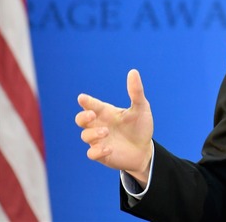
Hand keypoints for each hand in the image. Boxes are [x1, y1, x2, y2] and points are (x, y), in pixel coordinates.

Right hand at [75, 69, 153, 183]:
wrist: (145, 149)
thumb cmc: (140, 126)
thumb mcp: (141, 107)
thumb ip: (136, 92)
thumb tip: (133, 71)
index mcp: (106, 112)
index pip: (92, 105)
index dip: (86, 101)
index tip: (82, 98)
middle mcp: (99, 125)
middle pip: (81, 119)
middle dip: (83, 117)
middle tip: (92, 115)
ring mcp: (99, 140)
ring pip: (85, 136)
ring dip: (93, 133)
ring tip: (106, 132)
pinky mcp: (102, 155)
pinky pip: (92, 153)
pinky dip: (97, 151)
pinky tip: (109, 148)